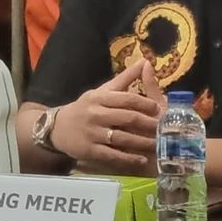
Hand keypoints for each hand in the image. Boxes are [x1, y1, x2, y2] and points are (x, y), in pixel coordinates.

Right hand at [50, 59, 161, 173]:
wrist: (57, 127)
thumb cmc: (86, 107)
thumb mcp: (102, 90)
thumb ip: (125, 78)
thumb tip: (146, 61)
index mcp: (99, 98)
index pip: (127, 98)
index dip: (145, 104)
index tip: (159, 109)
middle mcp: (95, 114)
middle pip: (128, 118)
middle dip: (149, 124)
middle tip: (164, 130)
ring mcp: (92, 133)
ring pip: (123, 138)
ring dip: (143, 143)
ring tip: (158, 145)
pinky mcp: (90, 150)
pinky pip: (113, 155)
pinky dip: (129, 158)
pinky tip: (142, 159)